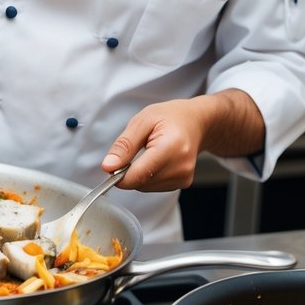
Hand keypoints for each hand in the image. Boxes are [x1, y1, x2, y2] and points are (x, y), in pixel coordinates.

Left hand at [102, 91, 264, 192]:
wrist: (196, 122)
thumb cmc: (170, 117)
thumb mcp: (142, 121)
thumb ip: (124, 145)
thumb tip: (108, 166)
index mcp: (171, 147)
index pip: (137, 175)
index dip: (118, 174)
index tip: (112, 164)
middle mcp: (181, 167)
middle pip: (140, 183)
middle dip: (129, 171)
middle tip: (136, 149)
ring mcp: (184, 177)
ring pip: (145, 187)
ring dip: (139, 174)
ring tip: (150, 152)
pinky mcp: (184, 183)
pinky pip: (154, 186)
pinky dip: (149, 176)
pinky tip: (157, 160)